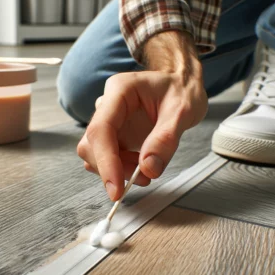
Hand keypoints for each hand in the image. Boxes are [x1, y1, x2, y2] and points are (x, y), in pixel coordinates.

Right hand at [77, 31, 207, 200]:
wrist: (180, 84)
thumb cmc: (181, 89)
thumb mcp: (182, 111)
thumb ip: (165, 139)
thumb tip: (148, 168)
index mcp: (119, 91)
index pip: (101, 129)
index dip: (105, 161)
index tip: (116, 189)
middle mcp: (108, 106)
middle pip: (92, 144)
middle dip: (112, 168)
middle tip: (143, 178)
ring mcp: (111, 121)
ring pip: (96, 154)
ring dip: (117, 170)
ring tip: (147, 170)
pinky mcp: (116, 134)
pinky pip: (108, 157)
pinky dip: (122, 168)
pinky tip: (142, 165)